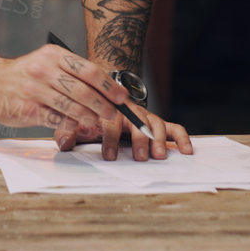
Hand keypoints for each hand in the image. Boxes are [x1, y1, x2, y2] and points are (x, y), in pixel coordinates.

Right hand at [0, 44, 129, 146]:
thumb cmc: (24, 74)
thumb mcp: (46, 63)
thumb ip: (71, 74)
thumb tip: (103, 91)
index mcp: (54, 55)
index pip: (89, 70)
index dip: (109, 85)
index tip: (122, 96)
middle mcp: (44, 69)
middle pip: (83, 89)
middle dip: (104, 103)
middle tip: (116, 113)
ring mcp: (35, 89)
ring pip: (71, 105)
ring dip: (90, 116)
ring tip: (101, 123)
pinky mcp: (27, 109)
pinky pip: (55, 119)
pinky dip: (71, 125)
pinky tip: (80, 129)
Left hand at [70, 96, 192, 161]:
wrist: (103, 93)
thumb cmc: (89, 113)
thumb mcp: (75, 120)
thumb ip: (69, 130)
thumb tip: (63, 143)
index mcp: (108, 110)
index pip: (110, 121)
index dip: (110, 138)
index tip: (108, 156)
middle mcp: (129, 112)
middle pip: (137, 121)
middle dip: (139, 140)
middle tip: (140, 157)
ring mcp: (145, 116)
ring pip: (155, 123)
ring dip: (158, 139)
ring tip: (159, 155)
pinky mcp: (157, 123)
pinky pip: (173, 128)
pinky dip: (181, 138)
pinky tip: (186, 150)